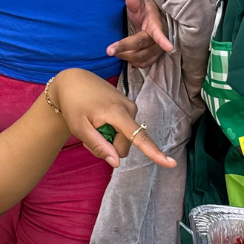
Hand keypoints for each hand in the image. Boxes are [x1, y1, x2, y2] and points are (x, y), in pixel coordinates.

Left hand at [49, 68, 175, 169]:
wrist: (73, 81)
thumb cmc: (73, 104)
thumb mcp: (79, 128)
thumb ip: (98, 145)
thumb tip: (116, 163)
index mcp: (118, 112)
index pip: (138, 137)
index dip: (154, 153)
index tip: (171, 163)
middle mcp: (129, 108)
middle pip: (126, 144)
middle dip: (109, 147)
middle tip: (89, 136)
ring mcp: (130, 106)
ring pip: (124, 137)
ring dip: (109, 138)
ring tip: (93, 125)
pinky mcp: (128, 106)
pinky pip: (123, 128)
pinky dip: (111, 130)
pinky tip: (98, 120)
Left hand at [106, 0, 173, 67]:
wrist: (152, 18)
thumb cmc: (144, 9)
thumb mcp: (140, 2)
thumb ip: (133, 1)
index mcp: (155, 24)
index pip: (158, 32)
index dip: (163, 40)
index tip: (169, 47)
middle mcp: (158, 39)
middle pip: (142, 47)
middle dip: (124, 49)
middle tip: (109, 51)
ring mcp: (158, 49)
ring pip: (141, 58)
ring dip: (126, 56)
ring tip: (114, 51)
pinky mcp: (155, 56)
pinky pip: (144, 64)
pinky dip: (133, 62)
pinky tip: (124, 56)